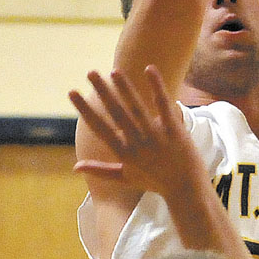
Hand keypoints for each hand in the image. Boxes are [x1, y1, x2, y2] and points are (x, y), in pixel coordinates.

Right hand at [69, 65, 198, 198]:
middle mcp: (137, 143)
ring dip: (125, 88)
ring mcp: (156, 136)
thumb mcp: (125, 178)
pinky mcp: (175, 130)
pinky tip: (149, 69)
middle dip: (102, 92)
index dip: (85, 109)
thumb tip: (75, 167)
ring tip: (114, 71)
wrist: (186, 189)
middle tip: (90, 72)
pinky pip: (164, 105)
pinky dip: (157, 87)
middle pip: (116, 113)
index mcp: (123, 153)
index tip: (72, 92)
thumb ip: (100, 170)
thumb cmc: (155, 182)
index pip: (99, 127)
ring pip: (137, 108)